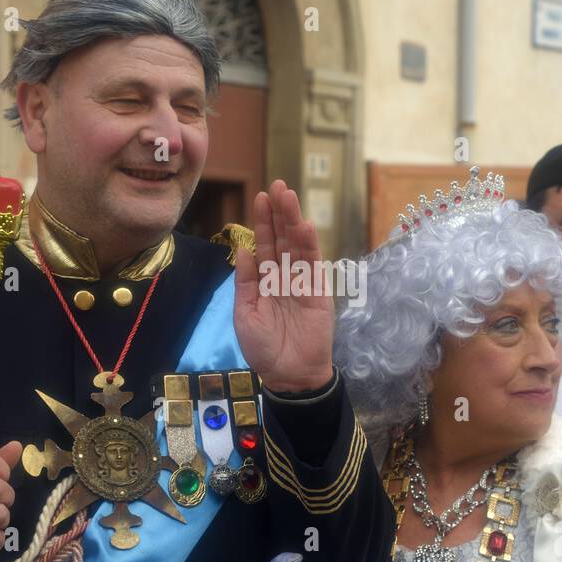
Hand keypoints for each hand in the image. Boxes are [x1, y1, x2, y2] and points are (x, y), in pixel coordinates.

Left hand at [234, 180, 334, 392]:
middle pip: (283, 238)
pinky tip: (305, 226)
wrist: (288, 376)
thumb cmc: (263, 349)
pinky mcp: (319, 293)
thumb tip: (243, 248)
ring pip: (298, 246)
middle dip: (279, 212)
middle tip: (277, 185)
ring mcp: (303, 283)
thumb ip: (246, 281)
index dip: (263, 222)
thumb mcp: (244, 313)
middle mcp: (285, 277)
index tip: (260, 196)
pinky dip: (310, 246)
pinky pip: (314, 266)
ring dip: (294, 221)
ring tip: (289, 196)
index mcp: (266, 281)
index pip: (266, 245)